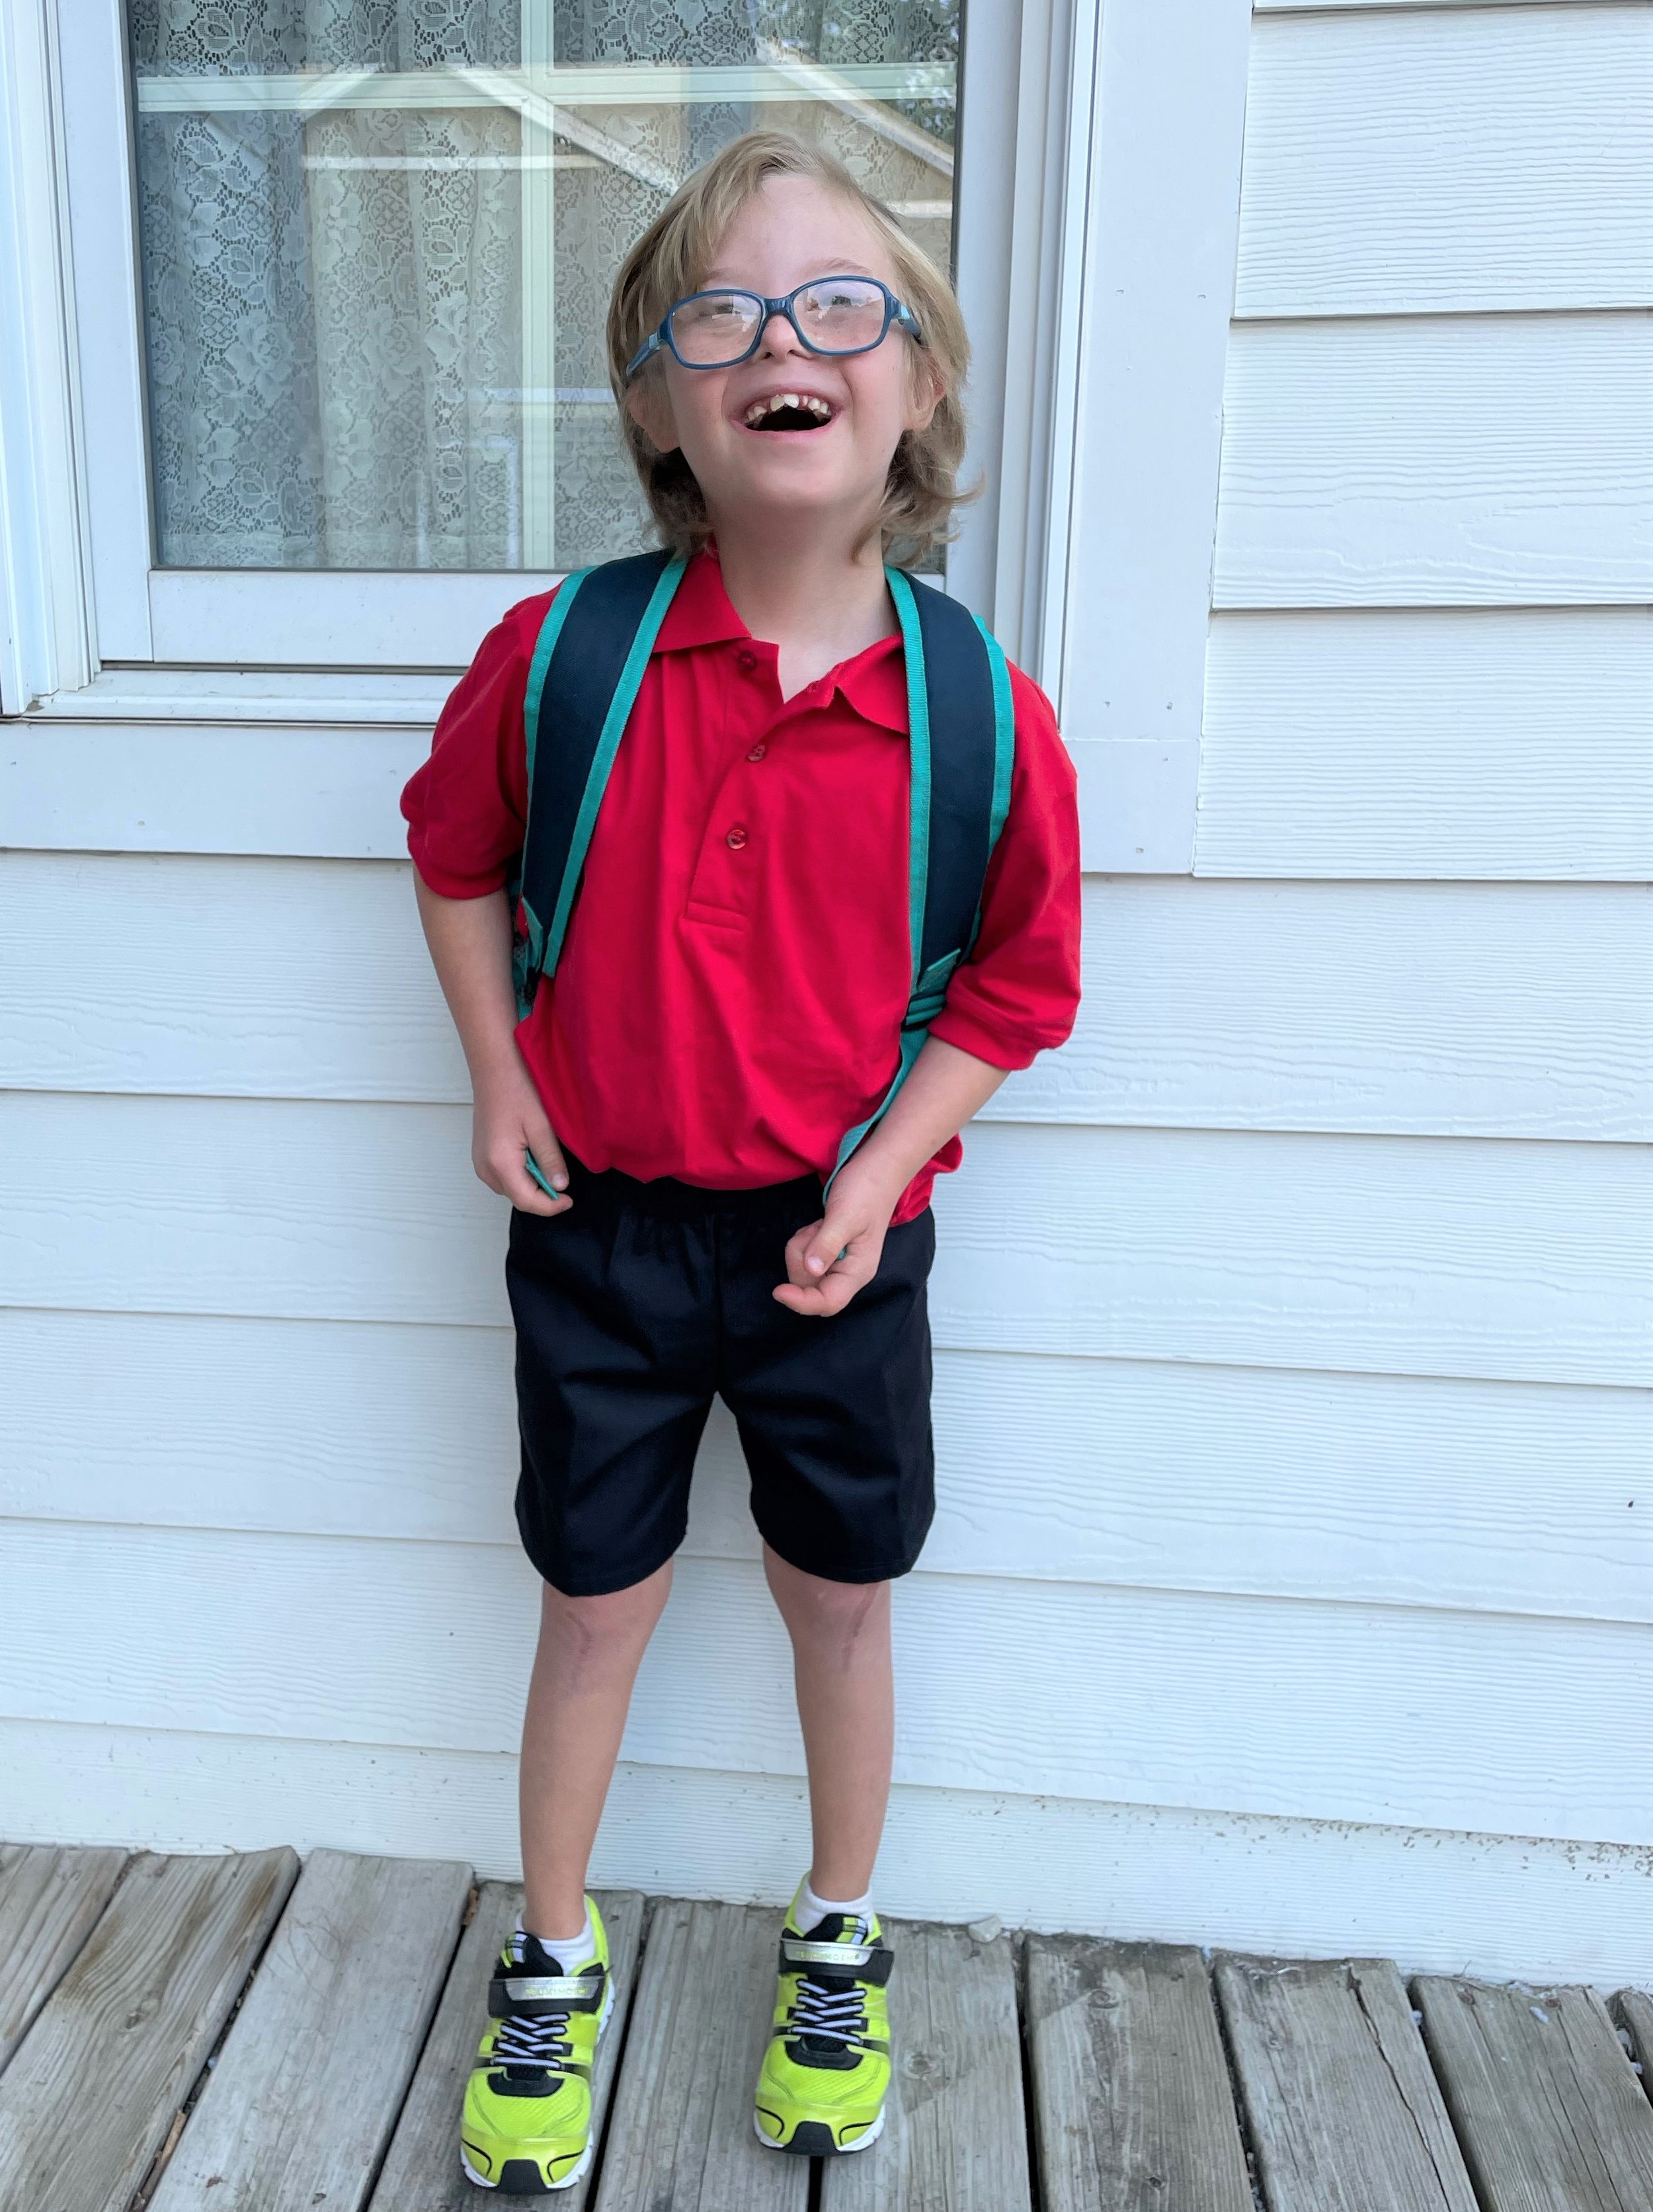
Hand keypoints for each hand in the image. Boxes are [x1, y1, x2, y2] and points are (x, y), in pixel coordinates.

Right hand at [472, 1053, 570, 1216]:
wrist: (494, 1069)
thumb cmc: (517, 1090)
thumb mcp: (541, 1126)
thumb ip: (551, 1160)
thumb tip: (560, 1186)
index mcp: (500, 1163)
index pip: (526, 1201)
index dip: (550, 1206)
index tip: (569, 1200)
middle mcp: (485, 1168)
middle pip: (518, 1198)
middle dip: (542, 1195)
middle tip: (563, 1178)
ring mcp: (480, 1162)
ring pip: (512, 1188)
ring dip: (532, 1184)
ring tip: (547, 1161)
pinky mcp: (482, 1155)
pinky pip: (504, 1176)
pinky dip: (522, 1174)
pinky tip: (533, 1155)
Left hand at [774, 1173, 898, 1317]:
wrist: (877, 1169)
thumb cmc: (867, 1190)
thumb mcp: (845, 1216)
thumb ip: (827, 1244)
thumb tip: (812, 1270)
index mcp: (858, 1271)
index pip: (828, 1302)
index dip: (802, 1302)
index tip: (778, 1290)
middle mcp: (848, 1272)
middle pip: (809, 1286)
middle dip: (801, 1259)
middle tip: (815, 1230)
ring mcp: (837, 1263)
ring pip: (802, 1270)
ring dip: (802, 1246)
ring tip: (821, 1224)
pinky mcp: (828, 1251)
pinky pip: (803, 1256)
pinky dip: (804, 1240)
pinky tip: (820, 1224)